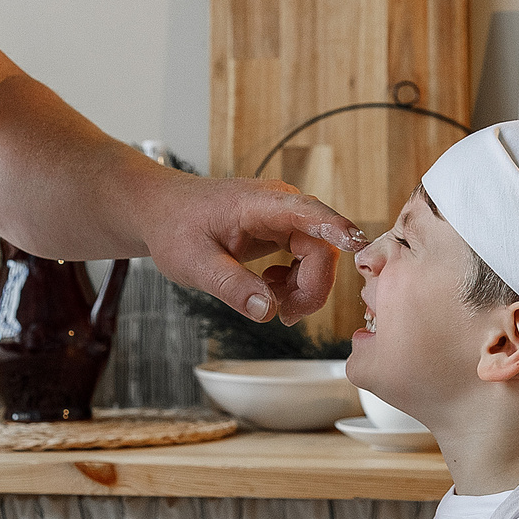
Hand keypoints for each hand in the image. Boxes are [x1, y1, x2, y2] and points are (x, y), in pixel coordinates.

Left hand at [137, 176, 365, 323]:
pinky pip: (306, 259)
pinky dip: (294, 282)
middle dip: (311, 287)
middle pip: (321, 247)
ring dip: (303, 288)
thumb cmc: (174, 228)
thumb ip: (231, 287)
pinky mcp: (282, 229)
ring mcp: (284, 217)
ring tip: (271, 303)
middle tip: (286, 315)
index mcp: (258, 203)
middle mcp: (280, 205)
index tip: (356, 245)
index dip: (334, 229)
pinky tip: (269, 288)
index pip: (307, 213)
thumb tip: (267, 311)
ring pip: (318, 256)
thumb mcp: (194, 264)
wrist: (162, 213)